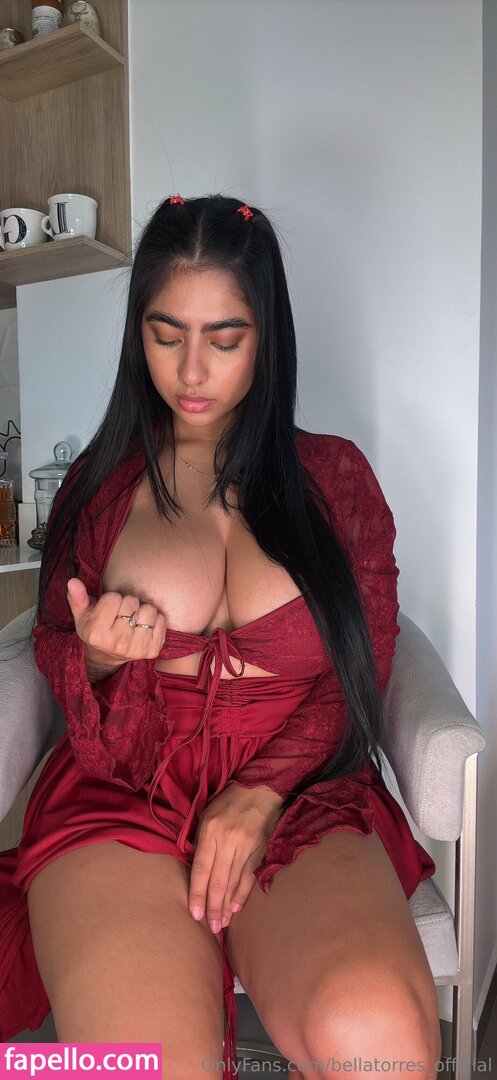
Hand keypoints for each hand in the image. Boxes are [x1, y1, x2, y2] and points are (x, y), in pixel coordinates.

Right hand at [66, 578, 166, 668]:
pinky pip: (162, 621)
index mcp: (97, 633)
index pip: (113, 598)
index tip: (109, 609)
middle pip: (132, 602)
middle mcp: (117, 643)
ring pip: (149, 610)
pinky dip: (156, 619)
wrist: (108, 656)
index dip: (112, 599)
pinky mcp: (152, 651)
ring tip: (134, 618)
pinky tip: (144, 626)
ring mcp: (136, 649)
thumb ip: (77, 597)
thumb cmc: (95, 629)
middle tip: (121, 614)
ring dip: (143, 610)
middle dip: (128, 603)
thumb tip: (73, 582)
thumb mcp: (82, 614)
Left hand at [188, 782, 284, 933]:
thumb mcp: (207, 815)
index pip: (201, 869)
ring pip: (233, 882)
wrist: (260, 789)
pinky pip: (249, 877)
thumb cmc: (228, 802)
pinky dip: (242, 894)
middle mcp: (227, 839)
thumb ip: (201, 841)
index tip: (195, 915)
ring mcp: (245, 846)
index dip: (197, 894)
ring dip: (226, 906)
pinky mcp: (259, 850)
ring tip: (222, 924)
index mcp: (210, 830)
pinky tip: (236, 909)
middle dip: (213, 907)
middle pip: (217, 881)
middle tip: (210, 928)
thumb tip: (197, 871)